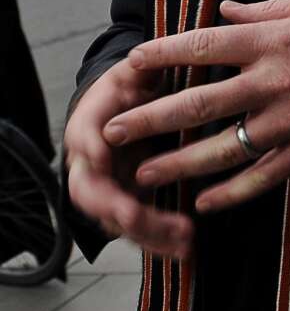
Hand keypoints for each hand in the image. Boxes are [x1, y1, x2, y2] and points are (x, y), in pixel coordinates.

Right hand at [63, 58, 192, 258]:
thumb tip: (140, 60)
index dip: (90, 148)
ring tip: (181, 240)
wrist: (129, 105)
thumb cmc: (134, 85)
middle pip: (92, 192)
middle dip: (115, 206)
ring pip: (116, 218)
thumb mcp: (137, 70)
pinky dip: (160, 240)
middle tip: (136, 216)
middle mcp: (92, 162)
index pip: (83, 137)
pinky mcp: (130, 202)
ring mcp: (109, 186)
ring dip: (146, 232)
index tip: (101, 157)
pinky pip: (140, 227)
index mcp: (90, 124)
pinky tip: (186, 250)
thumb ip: (141, 67)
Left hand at [104, 0, 289, 214]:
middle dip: (151, 119)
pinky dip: (233, 193)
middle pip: (200, 103)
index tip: (131, 64)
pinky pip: (265, 176)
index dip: (163, 55)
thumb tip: (222, 10)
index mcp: (275, 40)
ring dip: (180, 164)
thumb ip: (266, 10)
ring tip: (144, 175)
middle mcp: (277, 81)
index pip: (205, 46)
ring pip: (225, 148)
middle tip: (113, 132)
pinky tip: (205, 203)